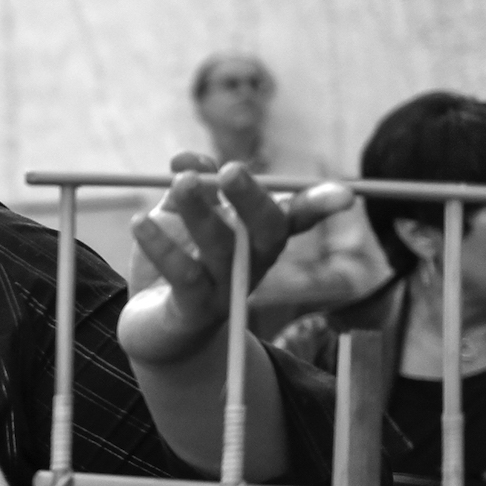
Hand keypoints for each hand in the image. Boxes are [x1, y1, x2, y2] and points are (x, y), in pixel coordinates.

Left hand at [120, 156, 354, 365]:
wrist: (153, 327)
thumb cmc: (177, 260)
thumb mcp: (180, 216)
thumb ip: (189, 184)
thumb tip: (186, 158)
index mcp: (258, 236)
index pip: (295, 217)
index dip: (320, 206)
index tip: (346, 195)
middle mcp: (252, 263)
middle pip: (267, 230)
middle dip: (252, 199)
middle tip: (231, 170)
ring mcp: (227, 289)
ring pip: (222, 249)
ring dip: (201, 213)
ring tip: (181, 182)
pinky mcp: (194, 310)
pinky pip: (183, 275)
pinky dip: (161, 246)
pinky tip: (139, 223)